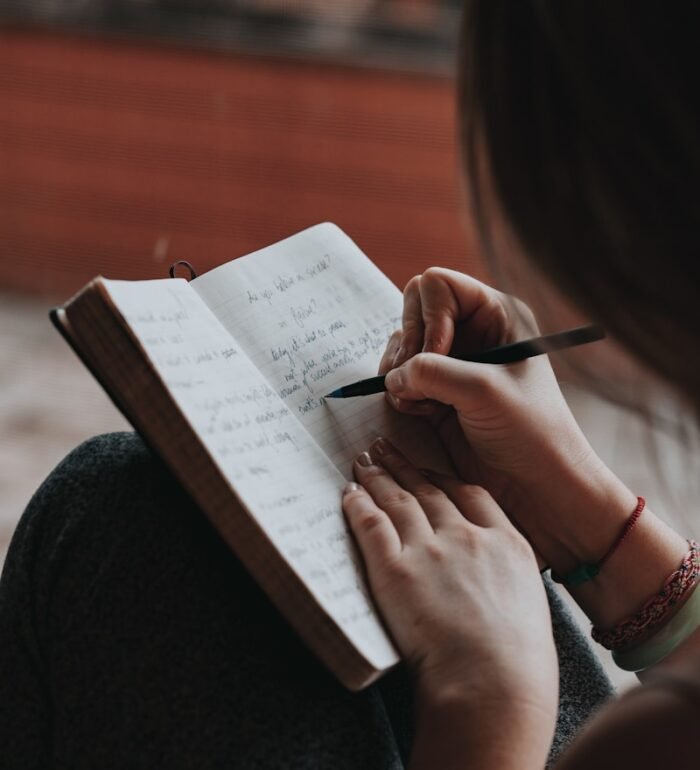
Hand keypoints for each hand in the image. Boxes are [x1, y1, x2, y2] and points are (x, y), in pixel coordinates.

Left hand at [343, 437, 557, 767]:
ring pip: (398, 500)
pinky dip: (358, 506)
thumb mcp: (529, 606)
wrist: (493, 687)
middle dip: (404, 466)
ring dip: (378, 477)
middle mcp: (467, 536)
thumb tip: (490, 581)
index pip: (469, 493)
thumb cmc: (519, 664)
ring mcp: (430, 550)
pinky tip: (350, 494)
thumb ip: (505, 579)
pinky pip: (371, 525)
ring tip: (364, 461)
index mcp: (506, 542)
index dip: (442, 476)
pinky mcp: (395, 570)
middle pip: (428, 489)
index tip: (427, 469)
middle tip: (385, 449)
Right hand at [379, 268, 634, 564]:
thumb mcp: (482, 391)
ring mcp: (452, 362)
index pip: (438, 285)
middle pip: (412, 310)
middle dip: (408, 345)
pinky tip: (424, 414)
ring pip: (401, 346)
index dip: (429, 317)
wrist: (537, 485)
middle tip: (417, 380)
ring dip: (401, 373)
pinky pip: (400, 377)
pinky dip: (401, 393)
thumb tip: (393, 375)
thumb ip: (432, 370)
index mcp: (496, 314)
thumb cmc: (530, 432)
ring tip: (423, 402)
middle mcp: (472, 332)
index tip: (438, 355)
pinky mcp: (437, 392)